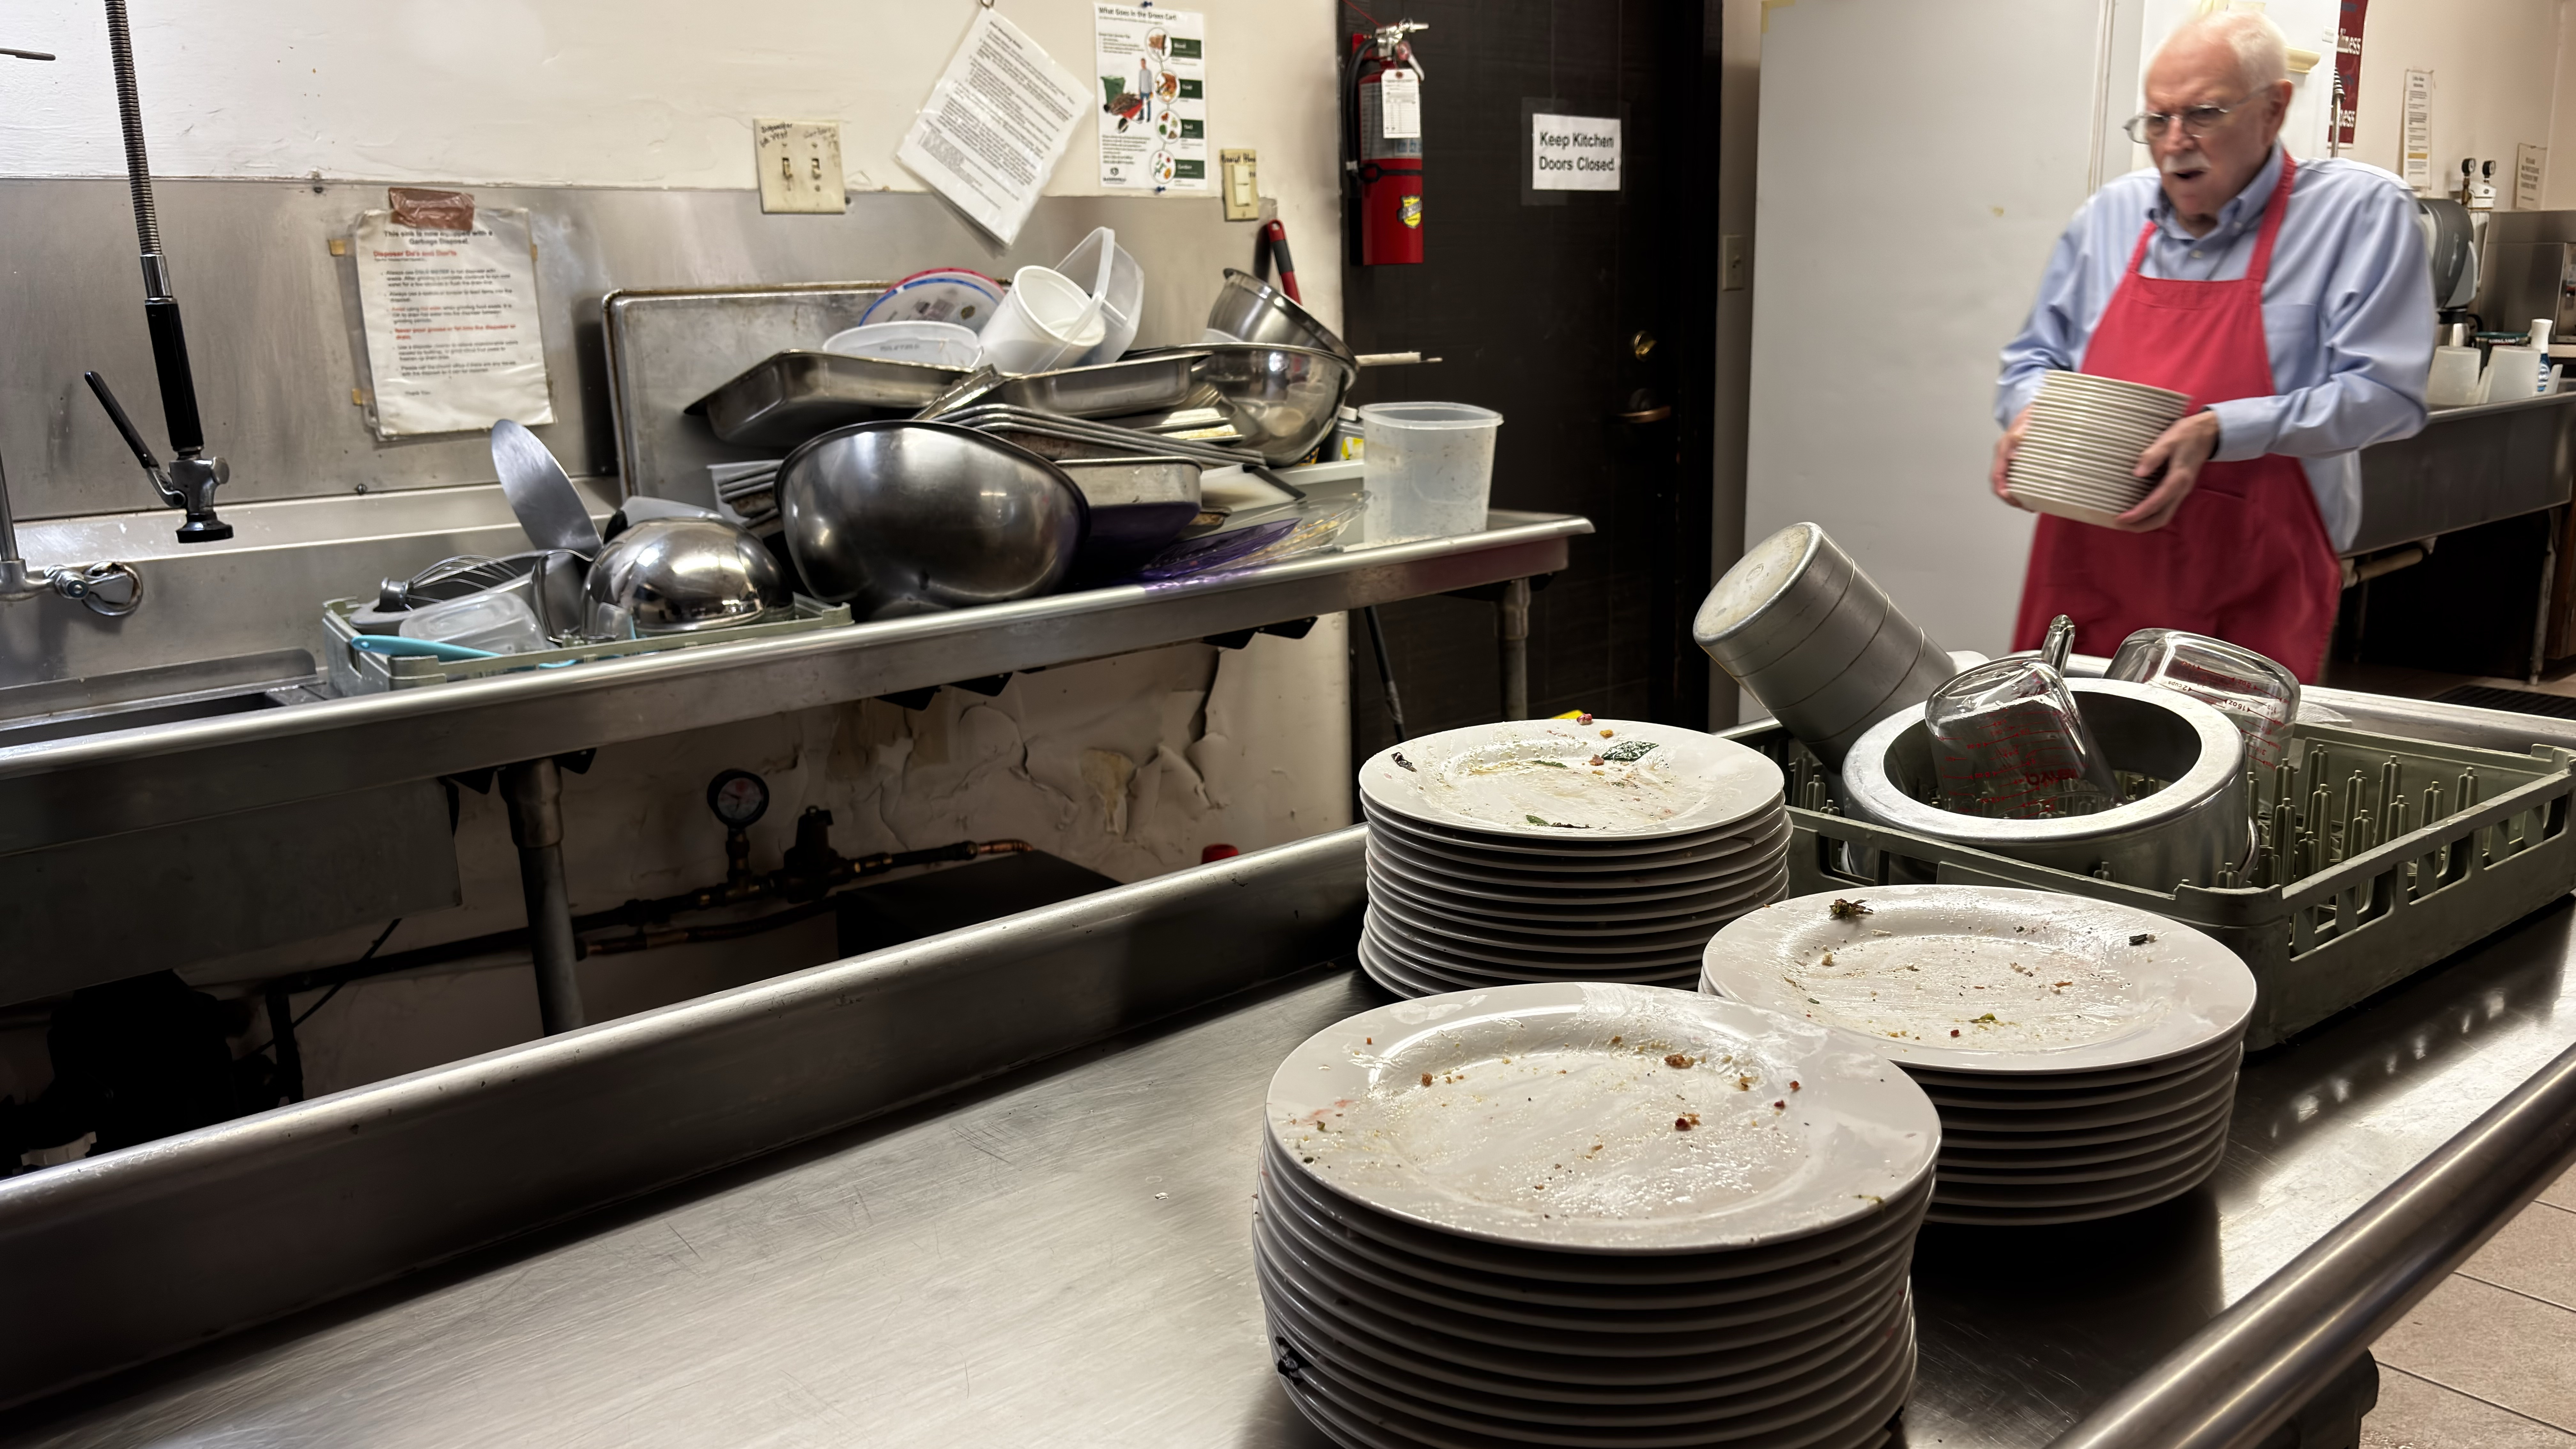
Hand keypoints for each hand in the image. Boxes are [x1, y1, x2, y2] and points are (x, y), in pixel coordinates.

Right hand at [1990, 406, 2032, 510]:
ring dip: (2017, 494)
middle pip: (2000, 483)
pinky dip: (2022, 486)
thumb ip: (2019, 437)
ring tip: (2030, 503)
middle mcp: (2004, 454)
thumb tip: (2014, 456)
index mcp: (2003, 448)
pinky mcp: (2017, 457)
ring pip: (2007, 481)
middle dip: (2011, 498)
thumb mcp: (2026, 422)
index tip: (2012, 500)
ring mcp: (2010, 456)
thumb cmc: (2031, 414)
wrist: (2034, 407)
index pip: (1996, 476)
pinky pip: (2015, 475)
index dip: (2003, 491)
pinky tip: (2033, 491)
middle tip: (2025, 506)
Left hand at [2115, 410, 2222, 531]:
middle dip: (2140, 525)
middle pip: (2161, 518)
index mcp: (2178, 478)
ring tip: (2124, 523)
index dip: (2138, 514)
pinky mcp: (2179, 489)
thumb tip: (2138, 473)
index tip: (2120, 518)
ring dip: (2145, 523)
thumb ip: (2153, 456)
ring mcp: (2181, 491)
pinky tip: (2137, 512)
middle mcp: (2181, 490)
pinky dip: (2150, 514)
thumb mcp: (2169, 440)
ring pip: (2164, 516)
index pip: (2156, 503)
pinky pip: (2165, 508)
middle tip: (2118, 525)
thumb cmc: (2187, 434)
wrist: (2209, 432)